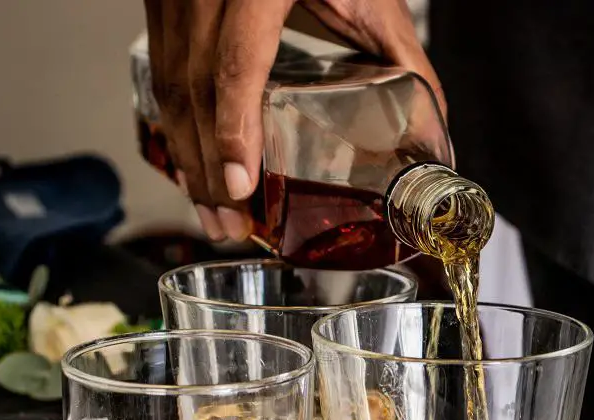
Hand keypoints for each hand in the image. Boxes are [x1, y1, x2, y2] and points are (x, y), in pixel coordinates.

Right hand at [144, 0, 444, 241]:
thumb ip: (402, 57)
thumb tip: (431, 129)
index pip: (236, 63)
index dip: (235, 130)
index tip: (242, 185)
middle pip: (194, 87)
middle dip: (208, 168)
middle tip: (230, 225)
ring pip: (170, 84)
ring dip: (187, 157)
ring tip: (212, 212)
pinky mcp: (166, 3)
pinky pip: (162, 72)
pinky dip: (177, 126)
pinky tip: (192, 165)